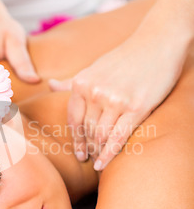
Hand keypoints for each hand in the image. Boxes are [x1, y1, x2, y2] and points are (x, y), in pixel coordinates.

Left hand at [49, 31, 186, 169]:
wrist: (157, 43)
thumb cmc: (124, 58)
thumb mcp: (94, 67)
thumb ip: (73, 81)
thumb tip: (50, 85)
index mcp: (82, 83)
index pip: (73, 120)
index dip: (75, 140)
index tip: (79, 153)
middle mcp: (95, 92)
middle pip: (87, 130)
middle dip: (88, 147)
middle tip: (91, 159)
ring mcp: (115, 101)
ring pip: (100, 136)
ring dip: (98, 152)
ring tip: (100, 161)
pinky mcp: (136, 108)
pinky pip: (118, 138)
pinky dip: (109, 154)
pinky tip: (103, 164)